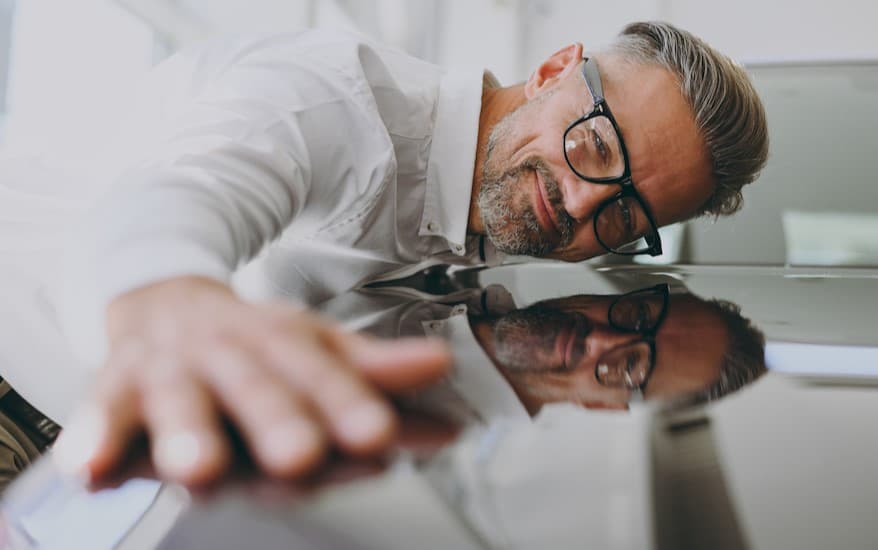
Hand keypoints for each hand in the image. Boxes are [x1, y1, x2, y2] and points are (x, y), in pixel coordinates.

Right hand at [54, 276, 450, 486]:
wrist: (166, 299)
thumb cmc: (253, 342)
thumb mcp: (316, 350)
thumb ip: (375, 374)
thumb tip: (447, 387)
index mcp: (284, 345)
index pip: (322, 375)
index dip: (350, 403)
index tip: (381, 433)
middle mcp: (230, 356)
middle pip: (256, 389)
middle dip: (277, 422)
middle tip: (301, 457)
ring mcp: (171, 372)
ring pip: (180, 403)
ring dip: (188, 435)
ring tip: (200, 470)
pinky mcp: (114, 389)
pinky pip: (101, 416)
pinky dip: (94, 442)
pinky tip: (91, 470)